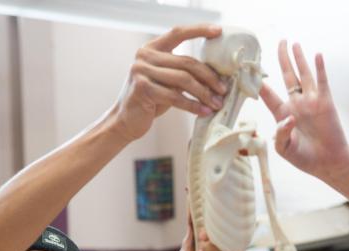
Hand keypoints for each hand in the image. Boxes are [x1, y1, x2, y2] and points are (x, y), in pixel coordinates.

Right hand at [111, 24, 227, 141]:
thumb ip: (182, 71)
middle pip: (187, 62)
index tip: (218, 31)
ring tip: (216, 104)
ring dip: (204, 94)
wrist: (126, 121)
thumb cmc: (150, 100)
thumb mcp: (166, 81)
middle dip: (209, 77)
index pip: (178, 33)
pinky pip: (175, 96)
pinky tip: (204, 112)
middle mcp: (145, 56)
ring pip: (183, 80)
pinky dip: (193, 105)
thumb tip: (215, 74)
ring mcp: (141, 71)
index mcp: (152, 48)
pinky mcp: (143, 88)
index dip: (199, 30)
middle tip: (223, 90)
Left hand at [260, 40, 348, 179]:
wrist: (328, 163)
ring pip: (303, 75)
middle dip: (283, 60)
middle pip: (287, 77)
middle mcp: (296, 104)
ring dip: (299, 59)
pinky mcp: (325, 103)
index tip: (249, 70)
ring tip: (294, 44)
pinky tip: (317, 55)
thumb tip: (288, 117)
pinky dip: (320, 68)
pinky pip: (322, 82)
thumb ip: (281, 134)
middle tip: (279, 43)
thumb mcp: (285, 149)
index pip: (268, 95)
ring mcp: (311, 102)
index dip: (260, 84)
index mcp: (282, 114)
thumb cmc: (304, 158)